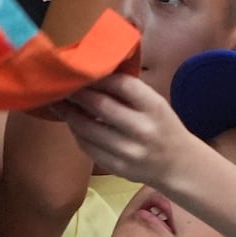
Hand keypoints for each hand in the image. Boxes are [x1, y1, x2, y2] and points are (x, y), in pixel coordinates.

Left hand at [59, 73, 195, 188]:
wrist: (178, 165)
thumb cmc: (160, 126)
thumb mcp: (153, 103)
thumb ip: (126, 90)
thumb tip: (88, 71)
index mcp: (155, 108)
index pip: (120, 84)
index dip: (96, 75)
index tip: (79, 69)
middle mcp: (143, 129)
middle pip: (98, 105)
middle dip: (74, 92)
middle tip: (58, 83)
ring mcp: (129, 151)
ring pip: (86, 127)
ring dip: (68, 112)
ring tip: (57, 101)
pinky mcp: (117, 167)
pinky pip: (86, 146)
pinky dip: (75, 131)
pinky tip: (71, 121)